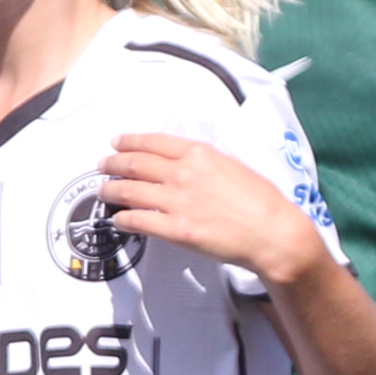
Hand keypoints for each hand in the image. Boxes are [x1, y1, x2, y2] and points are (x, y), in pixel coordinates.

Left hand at [103, 131, 327, 287]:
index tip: (117, 143)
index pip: (153, 142)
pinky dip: (123, 219)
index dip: (129, 141)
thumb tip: (188, 164)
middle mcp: (183, 173)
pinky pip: (138, 221)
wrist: (273, 233)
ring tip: (102, 192)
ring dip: (110, 190)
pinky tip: (118, 220)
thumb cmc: (263, 201)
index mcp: (199, 154)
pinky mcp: (175, 230)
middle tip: (102, 165)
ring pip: (129, 191)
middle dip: (112, 163)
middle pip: (135, 164)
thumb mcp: (234, 166)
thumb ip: (207, 163)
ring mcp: (177, 202)